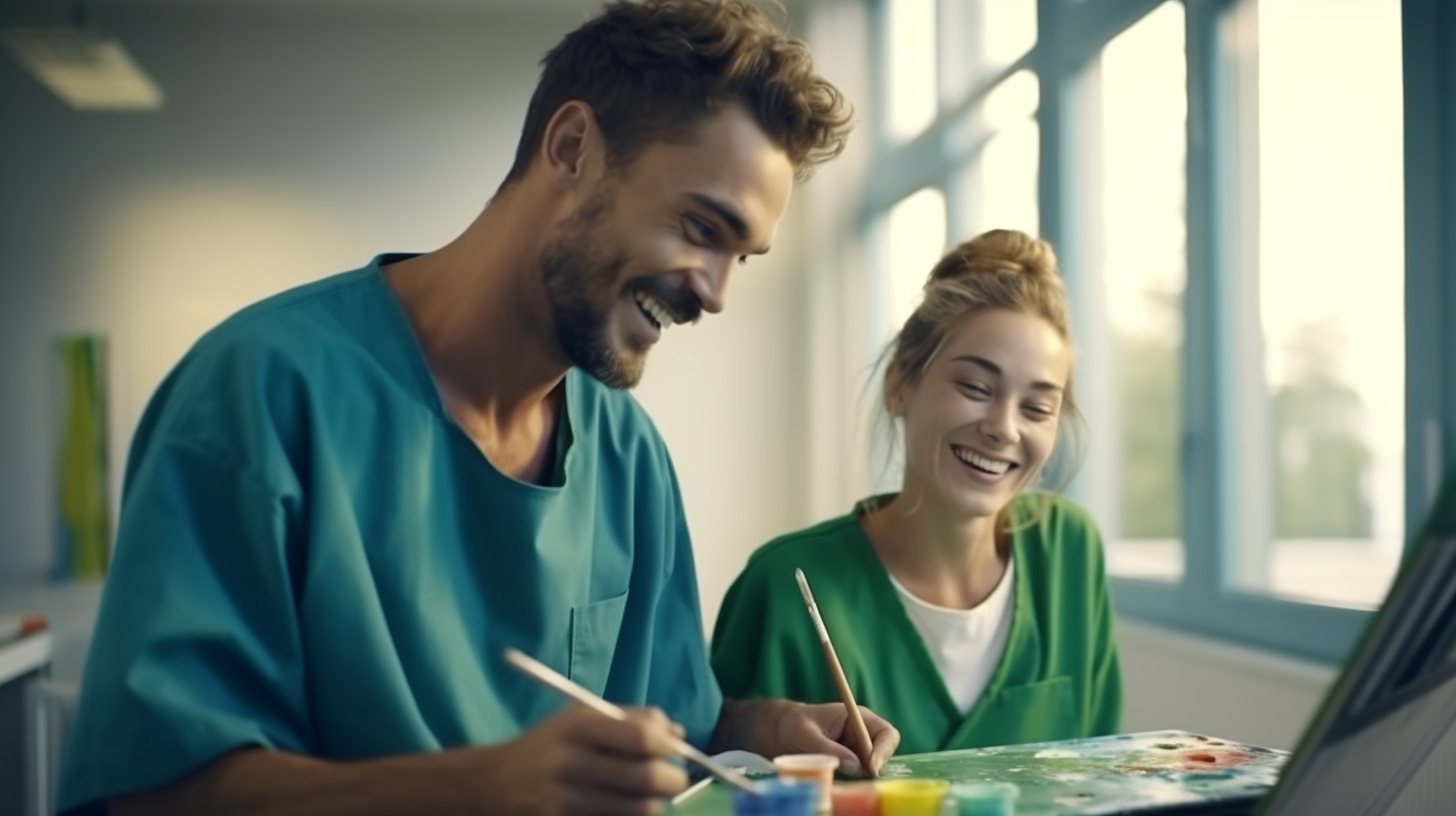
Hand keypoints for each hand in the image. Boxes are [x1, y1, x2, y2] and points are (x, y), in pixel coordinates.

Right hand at [462, 705, 689, 815]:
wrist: (490, 786)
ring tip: (645, 795)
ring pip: (640, 810)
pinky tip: (622, 809)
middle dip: (672, 780)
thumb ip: (630, 720)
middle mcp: (570, 764)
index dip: (668, 747)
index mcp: (576, 727)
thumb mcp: (579, 719)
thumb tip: (678, 734)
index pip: (640, 738)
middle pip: (647, 779)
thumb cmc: (546, 747)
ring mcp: (565, 803)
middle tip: (671, 779)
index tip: (674, 750)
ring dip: (653, 803)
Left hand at [769, 701, 899, 777]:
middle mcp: (863, 734)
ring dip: (864, 775)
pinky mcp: (851, 764)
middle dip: (876, 766)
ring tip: (841, 774)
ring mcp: (858, 750)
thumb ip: (828, 749)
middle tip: (860, 777)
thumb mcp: (806, 734)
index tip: (871, 768)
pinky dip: (854, 780)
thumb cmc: (795, 724)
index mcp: (857, 717)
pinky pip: (860, 775)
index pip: (886, 733)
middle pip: (884, 752)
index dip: (884, 750)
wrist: (784, 732)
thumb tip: (855, 766)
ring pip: (873, 766)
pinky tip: (838, 779)